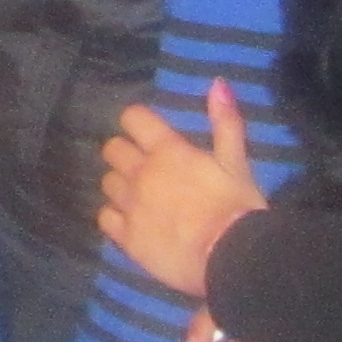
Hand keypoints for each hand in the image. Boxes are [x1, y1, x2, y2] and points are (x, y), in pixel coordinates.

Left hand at [100, 76, 265, 299]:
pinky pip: (104, 217)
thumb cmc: (236, 207)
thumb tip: (217, 82)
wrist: (230, 259)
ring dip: (120, 185)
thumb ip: (225, 122)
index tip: (145, 131)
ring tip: (138, 195)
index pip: (133, 118)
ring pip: (107, 183)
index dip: (136, 122)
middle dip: (124, 153)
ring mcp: (130, 206)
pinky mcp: (126, 238)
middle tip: (142, 166)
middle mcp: (141, 173)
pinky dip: (114, 216)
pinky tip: (129, 221)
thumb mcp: (236, 161)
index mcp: (167, 151)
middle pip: (113, 150)